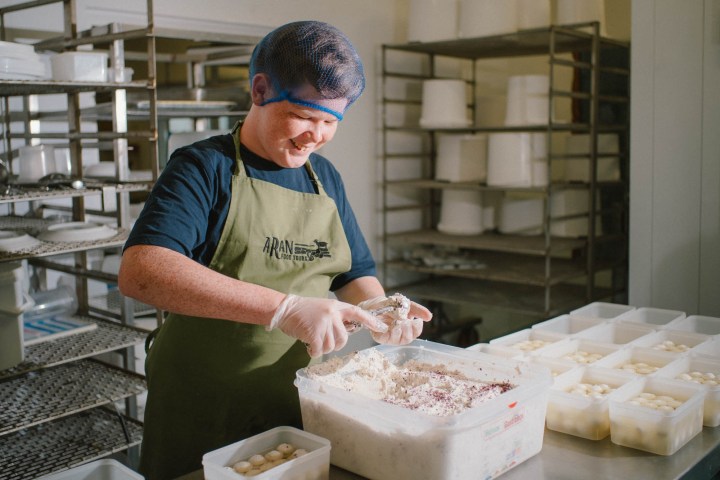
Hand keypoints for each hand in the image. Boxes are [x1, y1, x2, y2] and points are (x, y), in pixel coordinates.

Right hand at [269, 294, 388, 357]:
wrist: (285, 308)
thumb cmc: (304, 311)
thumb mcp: (324, 309)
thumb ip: (336, 318)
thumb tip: (347, 332)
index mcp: (337, 307)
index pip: (358, 313)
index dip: (370, 321)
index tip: (381, 327)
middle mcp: (332, 314)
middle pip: (343, 338)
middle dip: (334, 344)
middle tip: (323, 340)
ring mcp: (323, 322)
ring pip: (331, 346)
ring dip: (322, 348)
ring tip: (313, 341)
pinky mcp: (314, 332)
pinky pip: (320, 350)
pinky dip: (314, 352)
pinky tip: (309, 346)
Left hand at [358, 295, 431, 345]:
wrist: (375, 303)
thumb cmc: (392, 306)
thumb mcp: (407, 305)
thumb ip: (418, 310)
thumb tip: (430, 317)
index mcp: (409, 329)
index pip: (416, 332)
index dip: (417, 328)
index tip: (417, 320)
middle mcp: (400, 336)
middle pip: (408, 338)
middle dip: (408, 330)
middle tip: (406, 321)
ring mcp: (390, 338)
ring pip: (398, 340)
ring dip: (399, 331)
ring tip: (398, 322)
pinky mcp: (380, 337)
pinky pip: (385, 338)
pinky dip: (389, 333)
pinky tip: (389, 326)